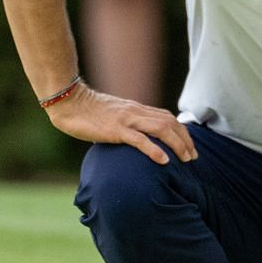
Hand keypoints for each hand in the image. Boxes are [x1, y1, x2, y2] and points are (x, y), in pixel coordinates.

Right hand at [46, 84, 197, 164]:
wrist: (68, 101)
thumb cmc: (86, 111)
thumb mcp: (112, 115)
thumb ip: (125, 122)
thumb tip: (134, 136)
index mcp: (136, 109)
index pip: (167, 117)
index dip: (182, 132)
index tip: (189, 147)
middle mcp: (135, 112)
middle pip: (170, 123)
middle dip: (185, 140)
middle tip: (193, 158)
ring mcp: (126, 119)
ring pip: (161, 129)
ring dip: (177, 145)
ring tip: (185, 160)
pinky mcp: (115, 129)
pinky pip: (139, 139)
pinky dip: (154, 149)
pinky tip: (164, 161)